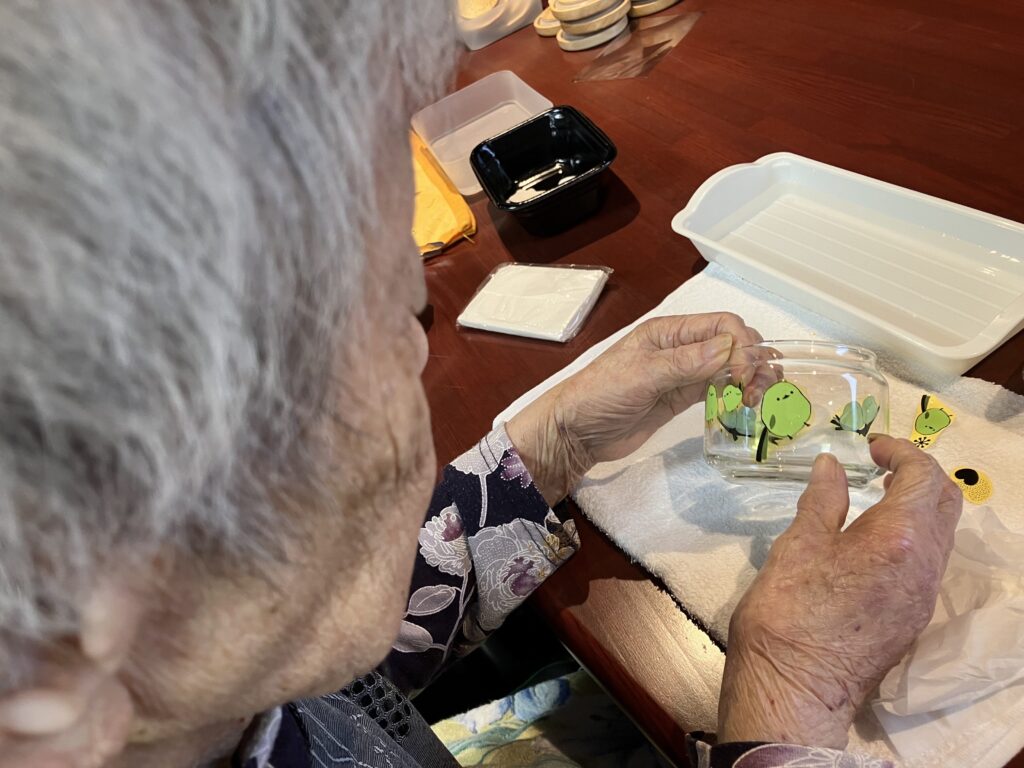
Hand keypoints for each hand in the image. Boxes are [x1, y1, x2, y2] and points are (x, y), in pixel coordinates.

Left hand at [506, 313, 762, 504]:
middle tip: (756, 391)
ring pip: (730, 367)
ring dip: (750, 378)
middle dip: (753, 361)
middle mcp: (680, 347)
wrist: (576, 432)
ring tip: (756, 401)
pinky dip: (736, 393)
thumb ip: (686, 363)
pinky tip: (746, 405)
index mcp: (669, 331)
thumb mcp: (641, 375)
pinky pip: (718, 389)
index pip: (722, 325)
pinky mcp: (681, 398)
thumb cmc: (599, 395)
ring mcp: (683, 373)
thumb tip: (731, 348)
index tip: (745, 374)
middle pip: (732, 344)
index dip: (742, 344)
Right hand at [718, 437, 962, 747]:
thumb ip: (822, 499)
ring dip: (917, 507)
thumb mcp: (798, 544)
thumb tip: (832, 466)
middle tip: (879, 467)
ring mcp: (922, 595)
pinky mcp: (912, 617)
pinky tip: (872, 540)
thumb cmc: (788, 611)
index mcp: (898, 538)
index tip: (871, 448)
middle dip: (920, 475)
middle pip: (947, 503)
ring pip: (941, 534)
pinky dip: (911, 536)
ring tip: (874, 498)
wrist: (793, 686)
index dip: (901, 452)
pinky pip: (928, 562)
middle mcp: (924, 565)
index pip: (924, 477)